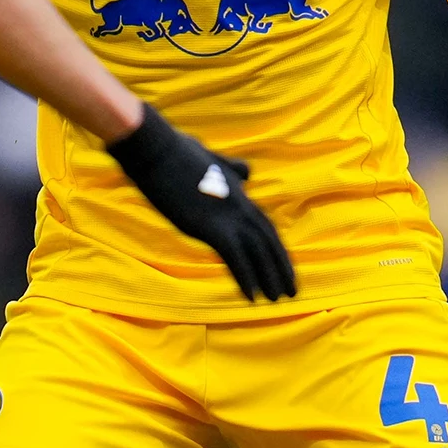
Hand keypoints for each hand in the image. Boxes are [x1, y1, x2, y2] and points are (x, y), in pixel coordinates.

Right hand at [103, 115, 294, 300]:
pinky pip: (236, 258)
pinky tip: (252, 297)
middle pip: (268, 240)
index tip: (282, 266)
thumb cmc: (175, 150)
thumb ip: (230, 167)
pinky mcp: (210, 227)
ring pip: (258, 251)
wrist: (155, 148)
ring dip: (269, 277)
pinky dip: (246, 278)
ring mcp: (226, 216)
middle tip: (291, 291)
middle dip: (280, 266)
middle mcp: (238, 205)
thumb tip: (246, 172)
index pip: (264, 224)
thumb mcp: (209, 157)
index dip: (275, 248)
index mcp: (237, 191)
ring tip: (277, 299)